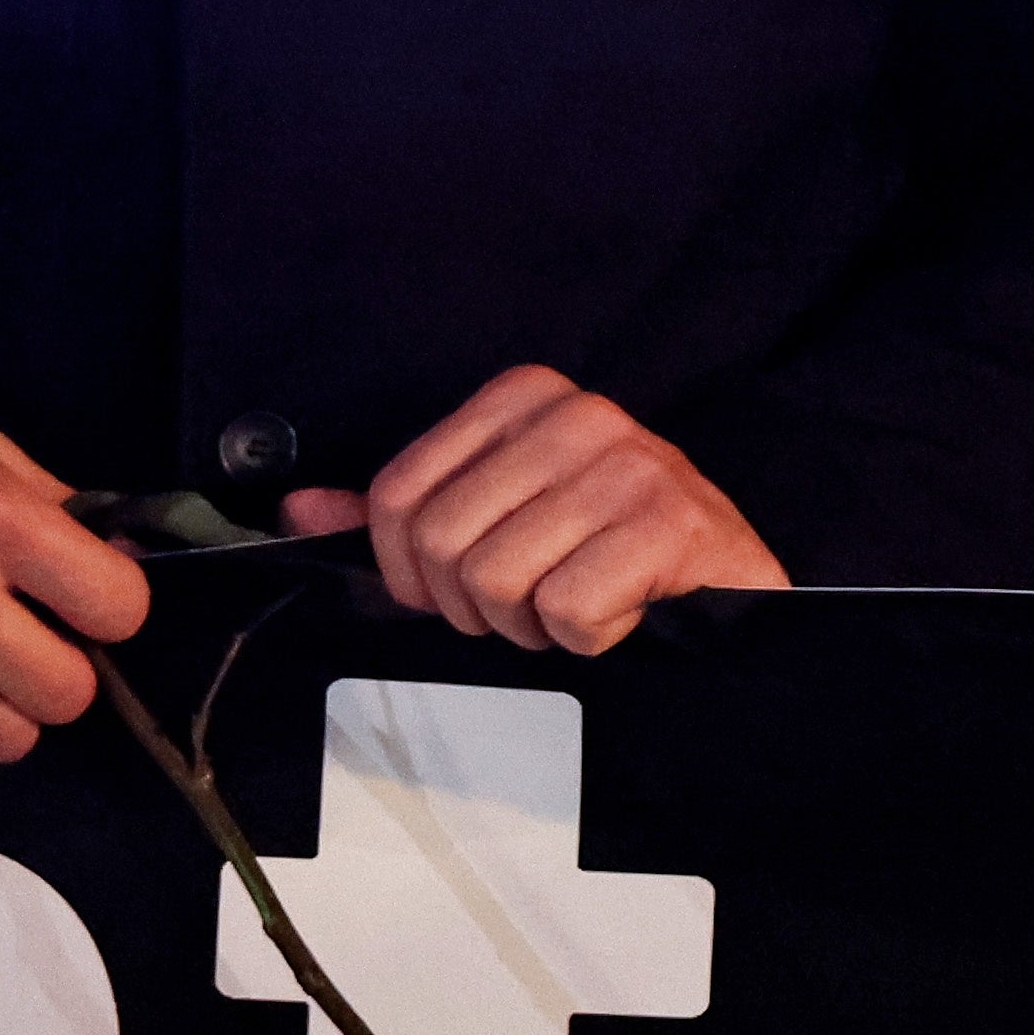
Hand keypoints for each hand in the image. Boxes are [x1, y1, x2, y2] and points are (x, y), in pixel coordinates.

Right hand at [0, 409, 150, 779]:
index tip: (90, 605)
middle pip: (66, 695)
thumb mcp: (6, 468)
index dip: (114, 609)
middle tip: (36, 651)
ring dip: (4, 714)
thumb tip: (147, 563)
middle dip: (64, 675)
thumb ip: (78, 520)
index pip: (118, 608)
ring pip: (2, 740)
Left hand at [285, 365, 783, 654]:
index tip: (454, 587)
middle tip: (528, 602)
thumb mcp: (501, 511)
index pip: (398, 495)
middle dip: (473, 602)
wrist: (732, 582)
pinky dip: (584, 638)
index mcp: (526, 397)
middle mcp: (580, 415)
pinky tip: (620, 612)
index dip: (407, 569)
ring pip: (496, 582)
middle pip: (439, 542)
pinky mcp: (670, 525)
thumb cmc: (607, 547)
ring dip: (529, 625)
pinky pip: (566, 611)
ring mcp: (630, 466)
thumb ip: (406, 510)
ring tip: (574, 602)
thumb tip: (301, 509)